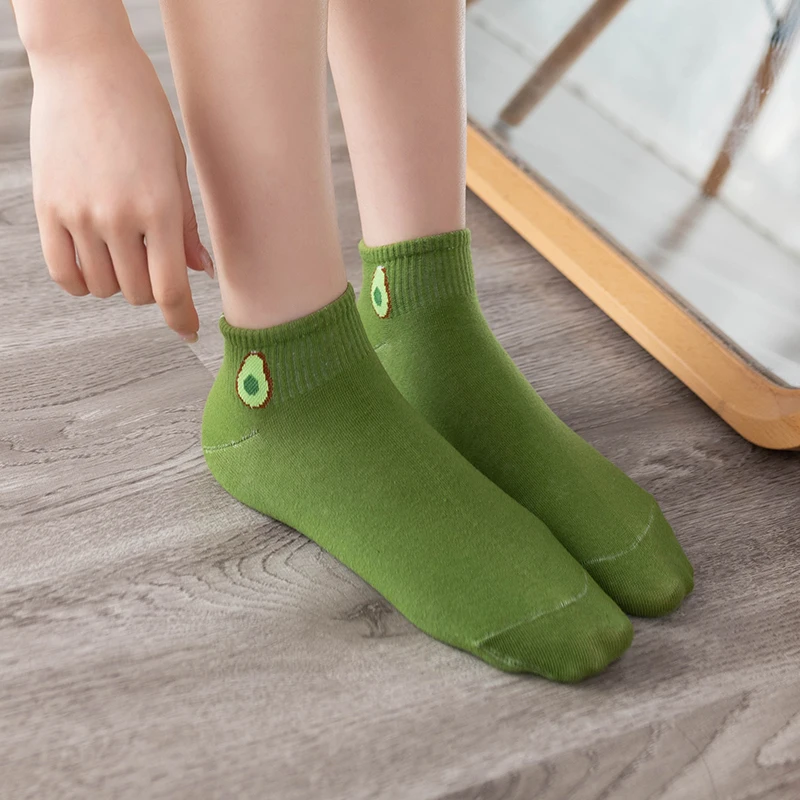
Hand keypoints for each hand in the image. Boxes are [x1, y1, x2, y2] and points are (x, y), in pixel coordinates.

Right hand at [29, 40, 212, 339]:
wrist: (87, 67)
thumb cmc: (143, 114)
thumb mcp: (176, 169)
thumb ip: (186, 227)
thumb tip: (201, 272)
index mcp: (160, 208)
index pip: (171, 288)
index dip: (182, 318)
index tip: (189, 331)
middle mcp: (118, 217)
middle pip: (137, 292)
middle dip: (152, 290)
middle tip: (154, 264)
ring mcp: (78, 214)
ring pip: (102, 287)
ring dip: (119, 282)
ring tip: (124, 253)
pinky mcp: (47, 208)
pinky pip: (63, 273)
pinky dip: (82, 280)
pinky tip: (94, 262)